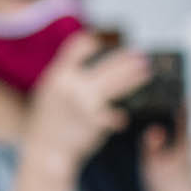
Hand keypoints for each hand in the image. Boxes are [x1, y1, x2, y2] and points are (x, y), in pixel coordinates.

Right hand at [24, 34, 149, 177]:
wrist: (44, 149)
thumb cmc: (48, 120)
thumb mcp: (49, 90)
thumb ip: (67, 74)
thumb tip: (89, 58)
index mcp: (59, 74)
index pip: (80, 46)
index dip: (93, 42)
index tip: (105, 43)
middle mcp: (72, 85)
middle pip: (107, 64)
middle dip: (126, 60)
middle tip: (141, 57)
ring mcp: (86, 103)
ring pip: (117, 84)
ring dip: (134, 78)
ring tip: (146, 72)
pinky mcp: (96, 122)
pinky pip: (115, 115)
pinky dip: (120, 117)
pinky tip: (124, 116)